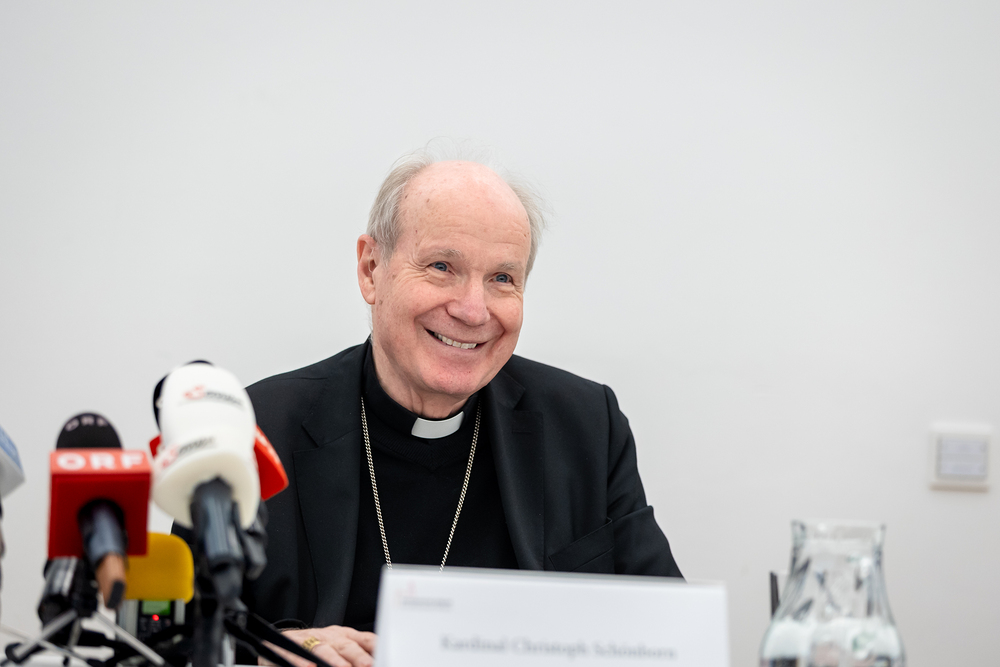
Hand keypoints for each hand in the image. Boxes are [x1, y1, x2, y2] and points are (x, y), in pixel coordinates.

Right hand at [260, 626, 376, 666]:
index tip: (382, 656)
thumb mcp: (341, 645)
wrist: (286, 639)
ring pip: (323, 649)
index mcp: (346, 636)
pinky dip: (302, 660)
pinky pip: (297, 653)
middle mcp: (331, 637)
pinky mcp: (292, 646)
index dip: (374, 648)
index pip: (365, 639)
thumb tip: (376, 659)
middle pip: (346, 645)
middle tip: (367, 665)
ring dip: (333, 660)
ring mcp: (312, 641)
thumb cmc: (319, 646)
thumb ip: (359, 650)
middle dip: (358, 656)